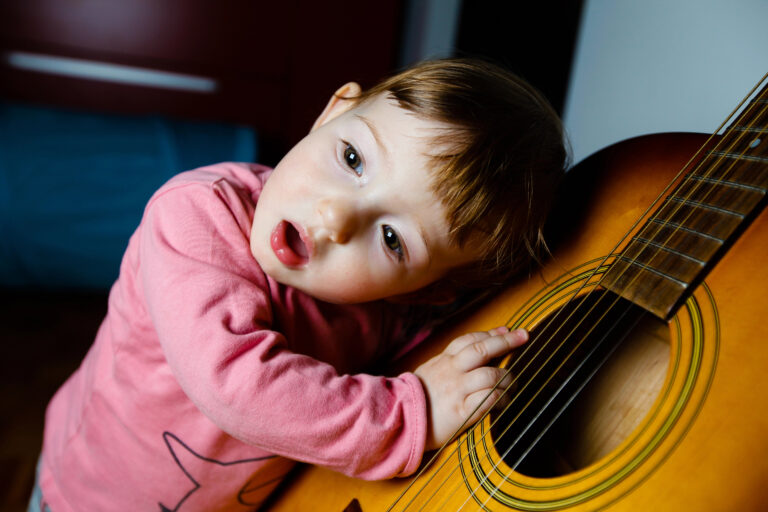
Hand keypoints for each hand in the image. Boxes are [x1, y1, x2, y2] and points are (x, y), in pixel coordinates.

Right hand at [414, 326, 527, 450]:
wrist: (399, 421)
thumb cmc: (416, 398)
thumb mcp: (429, 372)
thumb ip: (450, 363)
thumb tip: (474, 354)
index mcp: (444, 361)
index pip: (470, 340)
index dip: (490, 333)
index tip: (507, 329)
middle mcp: (452, 372)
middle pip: (482, 350)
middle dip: (506, 341)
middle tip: (523, 336)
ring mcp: (457, 391)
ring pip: (490, 375)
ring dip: (505, 378)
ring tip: (510, 384)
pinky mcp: (462, 412)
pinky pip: (489, 400)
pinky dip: (501, 399)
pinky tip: (504, 401)